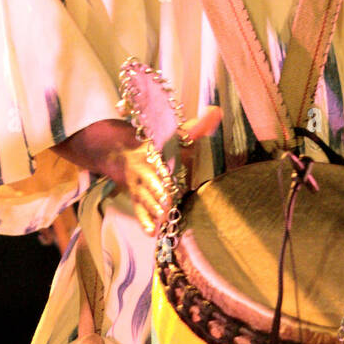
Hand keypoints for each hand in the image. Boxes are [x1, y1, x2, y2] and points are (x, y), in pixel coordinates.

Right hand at [121, 105, 221, 236]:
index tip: (167, 170)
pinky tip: (152, 232)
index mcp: (154, 151)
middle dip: (159, 189)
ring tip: (162, 215)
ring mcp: (139, 186)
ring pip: (145, 197)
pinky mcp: (137, 199)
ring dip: (153, 206)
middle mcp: (145, 169)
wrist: (125, 153)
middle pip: (152, 180)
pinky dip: (145, 221)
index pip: (160, 157)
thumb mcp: (175, 134)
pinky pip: (139, 211)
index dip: (164, 164)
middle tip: (168, 198)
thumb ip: (197, 127)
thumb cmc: (160, 145)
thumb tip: (217, 110)